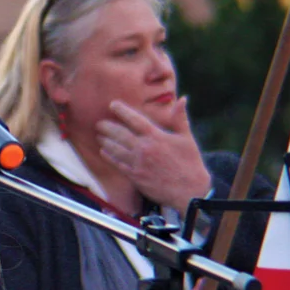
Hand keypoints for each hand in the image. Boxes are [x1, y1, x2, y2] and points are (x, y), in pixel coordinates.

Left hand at [96, 98, 211, 211]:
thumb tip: (182, 99)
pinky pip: (117, 164)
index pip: (135, 120)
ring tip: (99, 135)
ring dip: (105, 141)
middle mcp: (145, 149)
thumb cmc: (190, 163)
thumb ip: (180, 118)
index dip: (122, 111)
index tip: (112, 104)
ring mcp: (138, 163)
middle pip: (120, 134)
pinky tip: (103, 151)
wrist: (190, 191)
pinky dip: (109, 156)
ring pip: (116, 149)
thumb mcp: (187, 138)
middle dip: (108, 127)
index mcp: (157, 137)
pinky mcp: (135, 176)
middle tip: (99, 123)